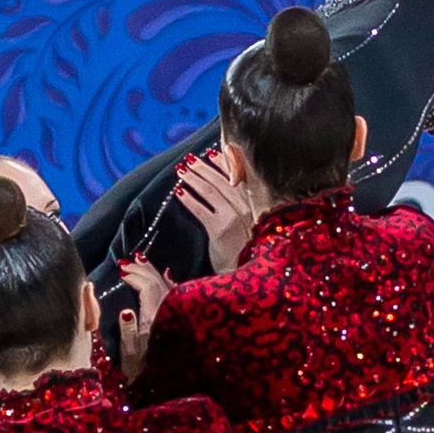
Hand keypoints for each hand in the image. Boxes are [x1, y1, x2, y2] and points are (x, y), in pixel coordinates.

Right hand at [118, 256, 171, 375]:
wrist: (164, 385)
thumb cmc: (142, 370)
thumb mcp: (131, 354)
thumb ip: (128, 332)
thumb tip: (125, 311)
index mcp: (156, 318)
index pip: (148, 287)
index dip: (135, 277)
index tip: (121, 272)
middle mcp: (169, 312)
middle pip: (158, 282)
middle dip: (143, 270)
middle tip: (128, 262)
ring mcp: (176, 314)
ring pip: (167, 285)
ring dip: (153, 273)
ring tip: (142, 263)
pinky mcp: (179, 319)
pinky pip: (174, 293)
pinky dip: (167, 282)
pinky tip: (167, 276)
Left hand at [172, 153, 251, 271]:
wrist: (245, 278)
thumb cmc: (245, 255)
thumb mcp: (248, 228)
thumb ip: (240, 208)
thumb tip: (228, 188)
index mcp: (254, 207)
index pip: (237, 179)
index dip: (223, 164)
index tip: (210, 154)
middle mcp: (246, 210)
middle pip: (222, 182)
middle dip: (203, 169)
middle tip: (188, 160)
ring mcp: (234, 219)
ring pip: (211, 191)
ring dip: (193, 179)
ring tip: (181, 171)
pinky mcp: (220, 230)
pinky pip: (202, 210)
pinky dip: (190, 200)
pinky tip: (179, 193)